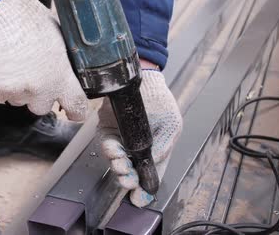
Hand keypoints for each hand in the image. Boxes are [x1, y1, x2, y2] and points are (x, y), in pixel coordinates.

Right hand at [0, 0, 87, 120]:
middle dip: (38, 94)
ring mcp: (14, 91)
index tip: (74, 111)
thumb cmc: (27, 17)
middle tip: (32, 72)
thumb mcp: (58, 37)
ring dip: (17, 87)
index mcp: (59, 76)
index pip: (76, 106)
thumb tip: (64, 70)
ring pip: (18, 100)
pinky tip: (0, 64)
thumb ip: (62, 62)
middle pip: (41, 107)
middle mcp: (38, 89)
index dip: (76, 111)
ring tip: (13, 61)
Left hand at [98, 70, 182, 206]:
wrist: (144, 79)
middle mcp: (135, 149)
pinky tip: (115, 150)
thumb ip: (163, 147)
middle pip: (130, 171)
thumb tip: (155, 165)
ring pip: (117, 161)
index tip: (139, 199)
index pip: (148, 175)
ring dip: (119, 166)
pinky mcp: (107, 129)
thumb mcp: (171, 125)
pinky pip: (107, 143)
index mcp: (153, 151)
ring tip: (123, 166)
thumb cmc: (160, 101)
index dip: (143, 190)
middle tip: (129, 181)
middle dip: (128, 179)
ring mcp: (121, 140)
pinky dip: (110, 150)